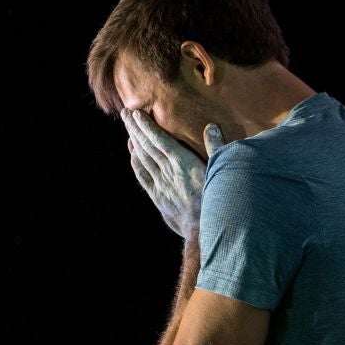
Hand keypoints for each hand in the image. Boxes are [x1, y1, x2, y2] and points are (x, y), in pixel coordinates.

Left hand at [122, 110, 225, 238]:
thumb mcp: (220, 171)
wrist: (203, 230)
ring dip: (134, 141)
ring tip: (127, 127)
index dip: (147, 126)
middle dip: (135, 128)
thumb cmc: (216, 200)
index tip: (136, 114)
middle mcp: (168, 171)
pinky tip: (132, 152)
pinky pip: (142, 176)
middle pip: (147, 145)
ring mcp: (161, 184)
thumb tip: (211, 127)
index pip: (160, 139)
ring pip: (142, 158)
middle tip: (125, 114)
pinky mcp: (157, 196)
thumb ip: (216, 148)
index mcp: (184, 163)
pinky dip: (135, 162)